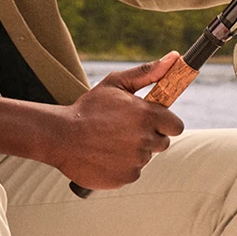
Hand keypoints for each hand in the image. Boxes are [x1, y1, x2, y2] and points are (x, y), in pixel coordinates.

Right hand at [0, 54, 183, 189]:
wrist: (60, 137)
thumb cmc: (88, 107)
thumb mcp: (115, 83)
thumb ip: (147, 72)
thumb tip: (174, 57)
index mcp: (147, 115)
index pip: (176, 126)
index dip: (165, 123)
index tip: (151, 122)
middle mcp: (145, 139)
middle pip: (162, 143)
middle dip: (149, 137)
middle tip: (124, 131)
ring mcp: (136, 161)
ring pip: (145, 158)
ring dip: (133, 152)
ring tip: (109, 142)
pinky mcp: (126, 178)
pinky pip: (132, 172)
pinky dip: (122, 167)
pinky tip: (105, 156)